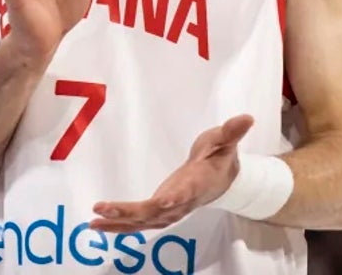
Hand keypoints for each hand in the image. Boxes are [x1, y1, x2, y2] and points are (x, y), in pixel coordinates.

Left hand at [91, 115, 253, 232]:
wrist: (222, 181)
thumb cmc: (219, 157)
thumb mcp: (225, 141)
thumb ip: (232, 132)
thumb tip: (247, 117)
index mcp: (197, 184)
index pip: (186, 193)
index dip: (175, 198)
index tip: (161, 202)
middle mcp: (181, 202)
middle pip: (155, 212)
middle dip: (129, 212)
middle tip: (103, 207)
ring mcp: (169, 210)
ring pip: (143, 221)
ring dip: (118, 222)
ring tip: (94, 220)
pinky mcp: (159, 211)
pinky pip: (138, 222)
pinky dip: (118, 224)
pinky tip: (97, 223)